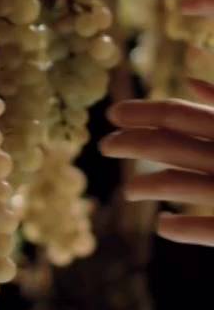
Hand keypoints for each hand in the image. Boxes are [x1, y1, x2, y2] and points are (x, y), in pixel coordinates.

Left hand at [100, 78, 213, 246]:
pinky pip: (206, 230)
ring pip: (178, 184)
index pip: (176, 115)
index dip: (140, 112)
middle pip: (167, 145)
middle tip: (105, 146)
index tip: (111, 114)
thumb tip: (189, 79)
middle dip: (130, 143)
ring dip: (146, 186)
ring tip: (129, 191)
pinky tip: (163, 225)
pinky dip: (180, 227)